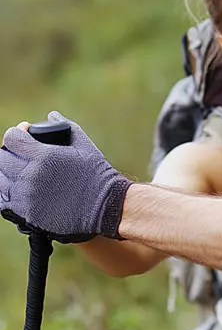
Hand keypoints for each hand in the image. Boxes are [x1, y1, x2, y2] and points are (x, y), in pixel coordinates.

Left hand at [0, 111, 131, 239]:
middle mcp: (30, 175)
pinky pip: (4, 201)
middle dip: (11, 152)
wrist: (104, 205)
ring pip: (0, 180)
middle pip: (1, 158)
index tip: (24, 134)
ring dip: (8, 173)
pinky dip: (9, 193)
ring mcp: (26, 196)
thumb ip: (65, 126)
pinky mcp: (26, 213)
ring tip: (22, 172)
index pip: (11, 139)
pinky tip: (21, 189)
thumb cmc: (97, 173)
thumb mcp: (84, 144)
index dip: (16, 134)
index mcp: (43, 156)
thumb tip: (52, 115)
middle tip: (23, 154)